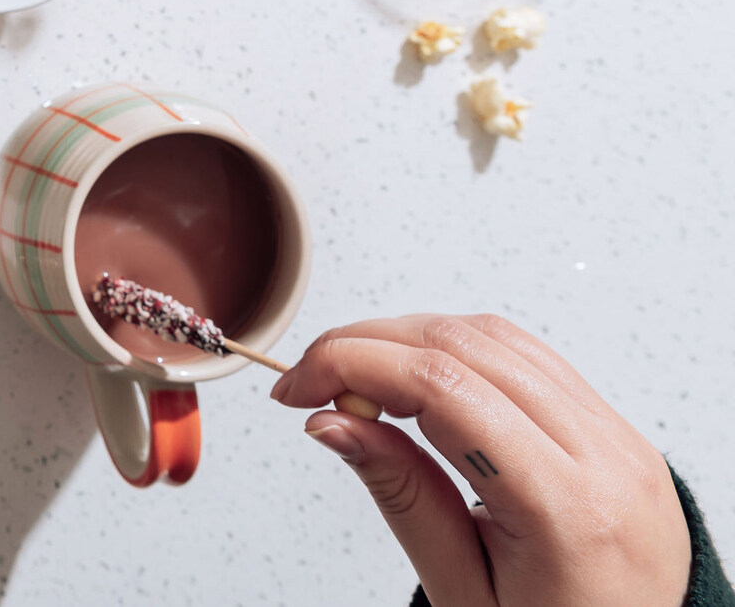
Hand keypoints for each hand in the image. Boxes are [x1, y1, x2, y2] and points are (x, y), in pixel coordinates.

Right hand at [273, 314, 689, 606]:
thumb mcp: (465, 592)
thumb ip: (402, 496)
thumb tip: (332, 420)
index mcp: (568, 509)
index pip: (442, 388)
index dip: (352, 365)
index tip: (298, 387)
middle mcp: (606, 458)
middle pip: (463, 346)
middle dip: (367, 345)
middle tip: (312, 382)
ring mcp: (620, 438)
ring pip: (495, 337)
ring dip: (410, 340)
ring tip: (359, 383)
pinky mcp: (618, 432)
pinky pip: (529, 358)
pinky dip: (459, 352)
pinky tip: (419, 382)